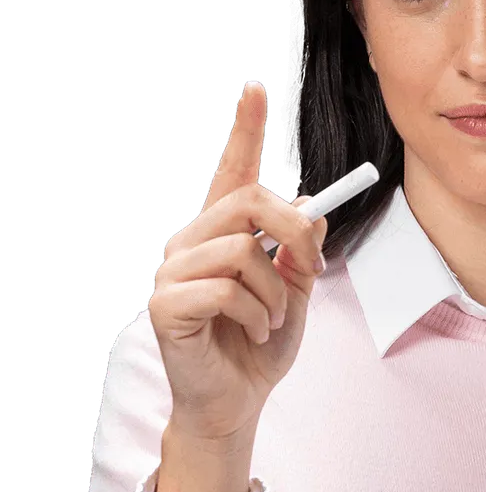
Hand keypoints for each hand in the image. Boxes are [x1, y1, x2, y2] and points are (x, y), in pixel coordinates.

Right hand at [147, 80, 328, 440]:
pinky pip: (226, 291)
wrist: (236, 402)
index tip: (254, 89)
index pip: (232, 173)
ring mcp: (173, 272)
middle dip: (293, 233)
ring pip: (242, 251)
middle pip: (248, 202)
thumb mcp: (296, 294)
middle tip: (312, 270)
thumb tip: (313, 211)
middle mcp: (192, 243)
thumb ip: (301, 253)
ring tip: (273, 319)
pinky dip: (257, 315)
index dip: (244, 131)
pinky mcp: (167, 305)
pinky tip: (255, 333)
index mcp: (222, 235)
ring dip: (276, 292)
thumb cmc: (259, 348)